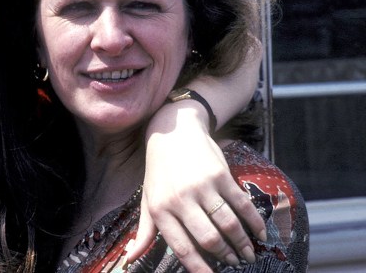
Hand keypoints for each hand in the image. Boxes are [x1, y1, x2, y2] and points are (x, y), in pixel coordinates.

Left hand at [128, 104, 266, 271]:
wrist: (173, 132)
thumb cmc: (159, 171)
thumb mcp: (148, 199)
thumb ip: (144, 231)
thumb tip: (130, 259)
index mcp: (161, 209)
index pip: (182, 247)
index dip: (199, 267)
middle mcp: (180, 199)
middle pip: (208, 239)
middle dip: (225, 256)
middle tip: (235, 263)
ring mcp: (202, 186)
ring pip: (228, 224)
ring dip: (242, 243)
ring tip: (247, 254)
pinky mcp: (221, 174)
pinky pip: (242, 204)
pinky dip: (254, 222)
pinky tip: (260, 233)